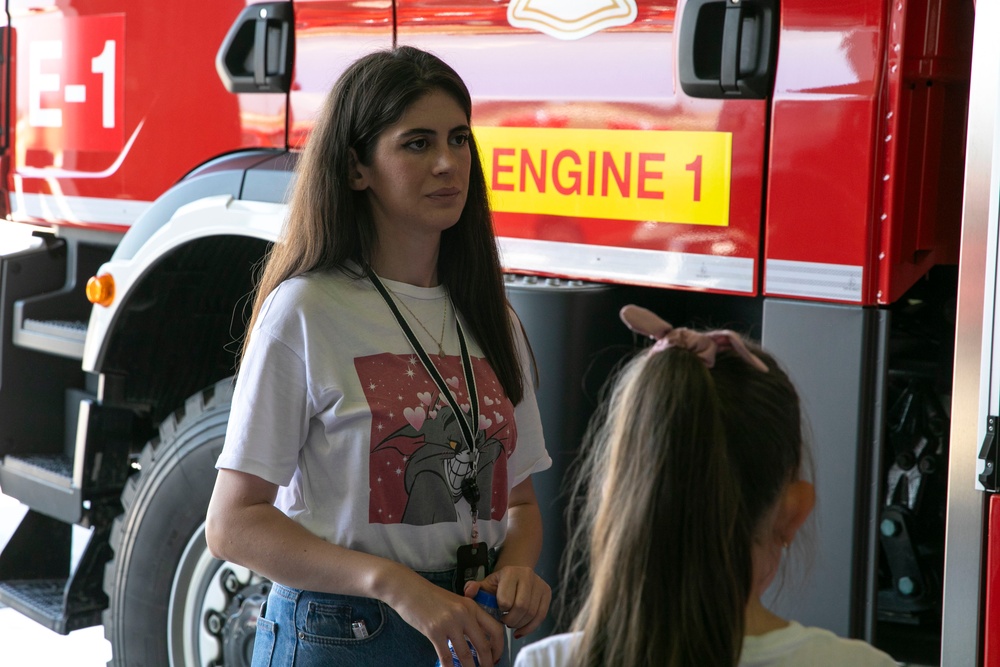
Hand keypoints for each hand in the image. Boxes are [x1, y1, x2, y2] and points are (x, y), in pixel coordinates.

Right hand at [387, 571, 504, 666]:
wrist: (408, 589)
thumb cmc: (430, 597)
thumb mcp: (455, 602)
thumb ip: (467, 617)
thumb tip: (476, 639)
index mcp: (471, 606)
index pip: (495, 628)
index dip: (499, 646)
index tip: (497, 656)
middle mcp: (464, 614)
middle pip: (483, 644)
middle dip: (487, 662)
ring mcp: (449, 623)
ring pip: (465, 654)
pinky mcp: (434, 631)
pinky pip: (446, 656)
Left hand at [465, 566, 550, 638]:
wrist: (517, 573)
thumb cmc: (499, 583)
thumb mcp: (485, 584)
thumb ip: (474, 588)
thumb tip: (468, 592)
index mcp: (510, 573)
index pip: (506, 600)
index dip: (500, 610)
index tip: (497, 612)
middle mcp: (527, 575)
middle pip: (522, 607)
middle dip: (511, 620)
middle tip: (505, 621)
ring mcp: (539, 584)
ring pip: (532, 613)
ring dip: (520, 624)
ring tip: (512, 623)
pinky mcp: (547, 592)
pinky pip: (541, 615)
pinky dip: (530, 627)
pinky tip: (520, 630)